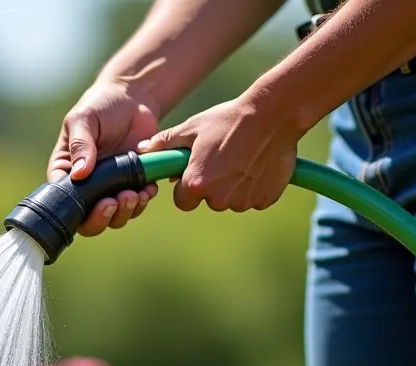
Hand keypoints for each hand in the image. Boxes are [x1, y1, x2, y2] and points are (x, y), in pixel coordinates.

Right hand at [49, 79, 161, 236]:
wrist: (133, 98)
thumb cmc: (100, 105)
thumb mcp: (84, 119)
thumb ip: (80, 144)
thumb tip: (79, 174)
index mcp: (65, 172)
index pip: (64, 201)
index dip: (80, 211)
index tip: (102, 202)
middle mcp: (85, 186)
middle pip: (87, 219)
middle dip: (104, 218)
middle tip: (118, 202)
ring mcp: (108, 188)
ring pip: (113, 217)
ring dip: (125, 211)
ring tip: (137, 194)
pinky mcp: (130, 185)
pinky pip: (134, 204)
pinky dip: (142, 201)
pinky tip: (149, 189)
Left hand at [136, 95, 299, 212]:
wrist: (274, 114)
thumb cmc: (228, 119)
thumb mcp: (192, 128)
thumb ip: (165, 143)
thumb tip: (142, 150)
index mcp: (196, 185)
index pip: (183, 200)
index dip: (187, 187)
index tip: (197, 170)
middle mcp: (218, 200)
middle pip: (209, 200)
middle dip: (212, 185)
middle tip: (223, 158)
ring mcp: (243, 202)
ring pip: (232, 200)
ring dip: (234, 185)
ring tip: (242, 157)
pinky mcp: (264, 200)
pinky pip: (254, 198)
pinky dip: (254, 186)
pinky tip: (258, 163)